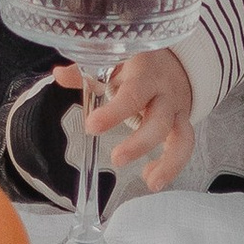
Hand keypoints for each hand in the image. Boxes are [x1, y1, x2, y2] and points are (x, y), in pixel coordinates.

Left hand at [73, 46, 195, 192]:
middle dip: (140, 142)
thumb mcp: (113, 63)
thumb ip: (85, 72)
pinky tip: (152, 178)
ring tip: (150, 181)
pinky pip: (184, 146)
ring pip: (181, 135)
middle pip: (159, 118)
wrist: (175, 62)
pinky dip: (172, 165)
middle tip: (117, 159)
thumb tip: (58, 74)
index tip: (92, 127)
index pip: (132, 93)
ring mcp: (176, 109)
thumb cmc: (137, 65)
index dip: (114, 112)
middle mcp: (163, 91)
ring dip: (168, 161)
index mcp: (143, 72)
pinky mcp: (183, 123)